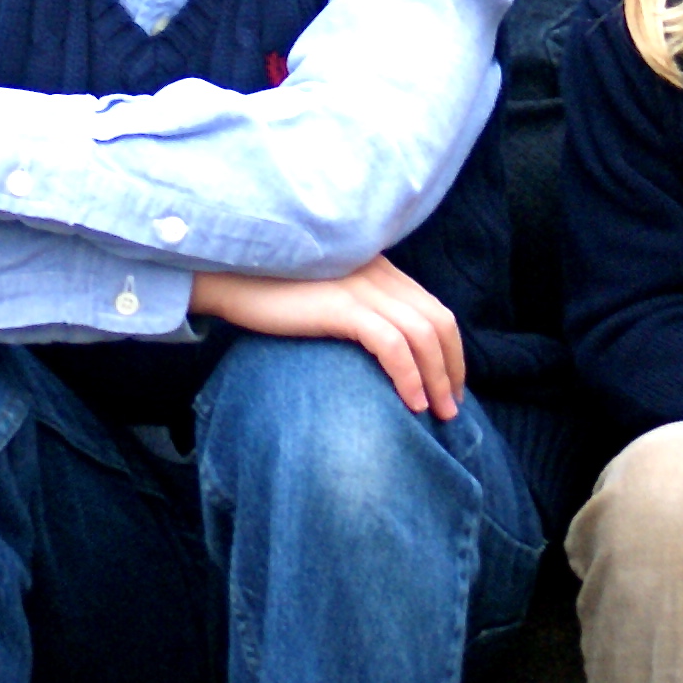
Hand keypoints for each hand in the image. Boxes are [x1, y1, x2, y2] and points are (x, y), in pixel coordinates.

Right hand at [191, 256, 464, 418]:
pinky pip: (392, 345)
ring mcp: (362, 287)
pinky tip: (410, 403)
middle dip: (451, 367)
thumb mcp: (327, 295)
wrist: (231, 276)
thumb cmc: (272, 293)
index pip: (434, 309)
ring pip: (422, 335)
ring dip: (436, 378)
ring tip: (437, 413)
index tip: (450, 385)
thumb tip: (382, 351)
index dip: (450, 350)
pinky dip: (409, 376)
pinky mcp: (343, 306)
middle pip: (437, 322)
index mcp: (379, 269)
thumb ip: (357, 308)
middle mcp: (378, 273)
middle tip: (451, 408)